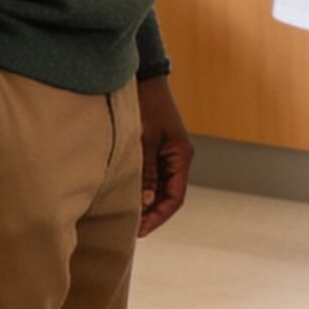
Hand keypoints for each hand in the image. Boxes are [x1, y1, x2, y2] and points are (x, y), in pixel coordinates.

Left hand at [137, 74, 192, 236]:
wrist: (144, 78)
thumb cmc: (146, 105)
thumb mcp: (145, 139)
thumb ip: (146, 171)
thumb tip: (146, 201)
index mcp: (181, 156)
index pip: (175, 197)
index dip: (159, 216)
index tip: (141, 230)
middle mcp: (178, 157)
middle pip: (168, 195)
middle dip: (152, 213)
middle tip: (132, 228)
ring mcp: (168, 152)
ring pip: (160, 186)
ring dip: (147, 201)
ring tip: (128, 215)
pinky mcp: (156, 147)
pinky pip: (152, 174)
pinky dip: (142, 187)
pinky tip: (127, 194)